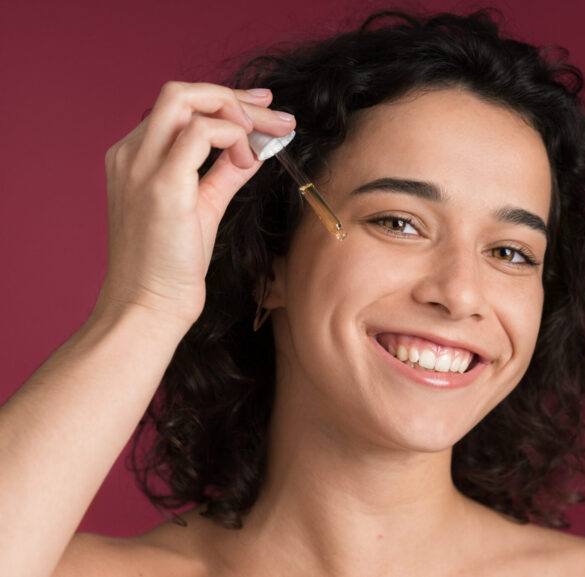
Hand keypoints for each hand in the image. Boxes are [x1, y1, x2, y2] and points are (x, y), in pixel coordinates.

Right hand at [96, 82, 295, 331]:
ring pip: (185, 99)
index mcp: (134, 157)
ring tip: (269, 135)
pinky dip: (233, 137)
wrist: (149, 306)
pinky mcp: (162, 185)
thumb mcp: (203, 206)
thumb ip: (225, 173)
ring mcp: (141, 166)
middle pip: (181, 92)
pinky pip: (200, 133)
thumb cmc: (172, 265)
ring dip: (237, 111)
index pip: (178, 107)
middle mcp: (130, 154)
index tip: (263, 111)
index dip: (224, 102)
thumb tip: (255, 149)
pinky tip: (248, 159)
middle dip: (234, 97)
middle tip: (276, 113)